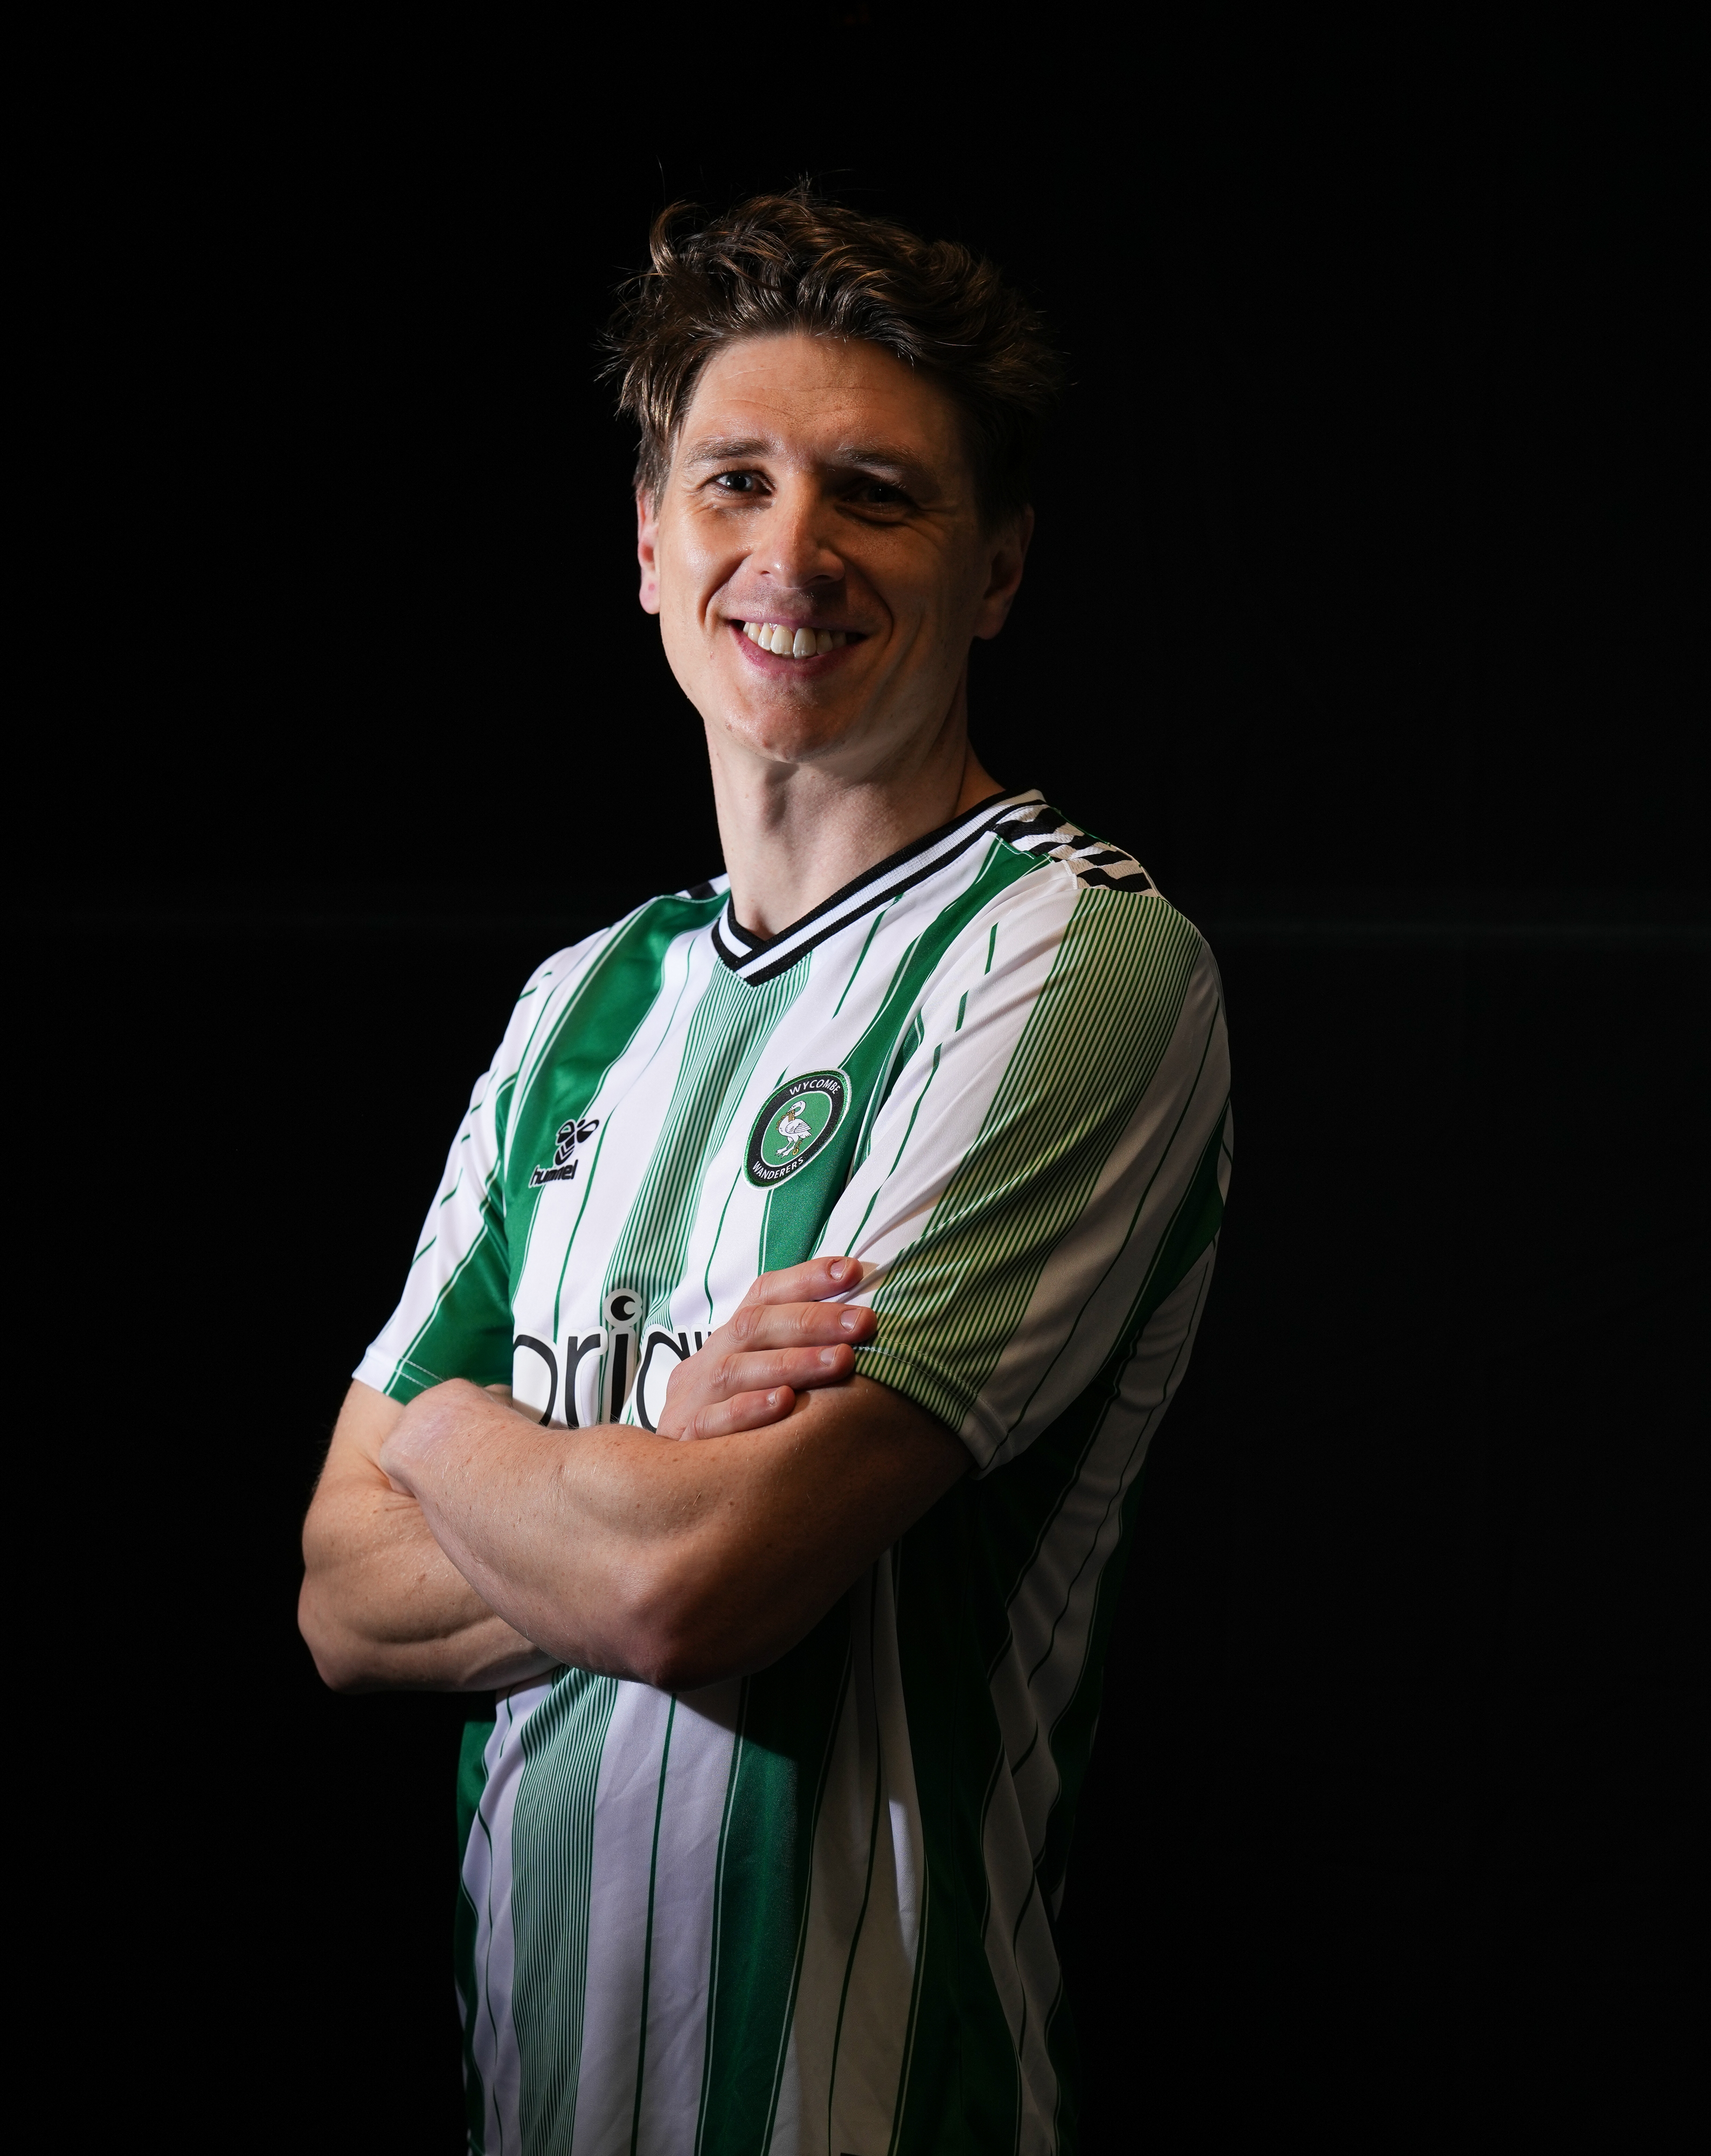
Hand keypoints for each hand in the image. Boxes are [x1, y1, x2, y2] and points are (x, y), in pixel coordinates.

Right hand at [653, 1255, 874, 1441]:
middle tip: (864, 1321)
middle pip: (754, 1325)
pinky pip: (712, 1421)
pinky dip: (749, 1409)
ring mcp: (691, 1400)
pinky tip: (785, 1402)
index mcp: (729, 1342)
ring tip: (841, 1359)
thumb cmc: (740, 1428)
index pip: (763, 1295)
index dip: (806, 1278)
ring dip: (791, 1362)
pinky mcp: (683, 1441)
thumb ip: (799, 1355)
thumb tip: (864, 1323)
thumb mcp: (761, 1383)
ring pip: (736, 1370)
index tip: (852, 1271)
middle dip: (813, 1320)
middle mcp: (708, 1362)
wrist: (667, 1483)